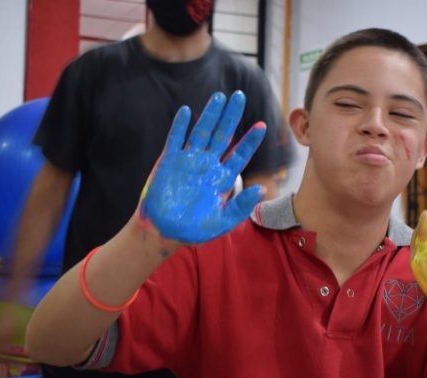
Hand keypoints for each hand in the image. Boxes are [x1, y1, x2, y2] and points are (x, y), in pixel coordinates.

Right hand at [139, 91, 266, 242]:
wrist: (165, 232)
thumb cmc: (194, 229)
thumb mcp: (223, 222)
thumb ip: (241, 206)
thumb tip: (261, 190)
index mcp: (222, 178)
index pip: (240, 155)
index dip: (250, 140)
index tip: (261, 126)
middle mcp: (208, 165)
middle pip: (223, 136)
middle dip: (231, 116)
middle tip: (240, 96)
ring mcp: (189, 161)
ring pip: (201, 132)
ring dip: (210, 115)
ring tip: (219, 97)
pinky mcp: (169, 162)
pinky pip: (175, 140)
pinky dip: (180, 126)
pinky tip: (186, 111)